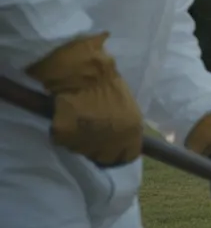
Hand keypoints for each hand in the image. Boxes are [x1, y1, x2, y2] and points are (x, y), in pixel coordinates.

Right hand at [25, 33, 142, 165]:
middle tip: (88, 133)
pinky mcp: (66, 135)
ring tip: (76, 120)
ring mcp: (88, 141)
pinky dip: (60, 131)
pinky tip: (64, 116)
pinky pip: (62, 139)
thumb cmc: (107, 82)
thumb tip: (119, 138)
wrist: (82, 70)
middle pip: (103, 156)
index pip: (127, 156)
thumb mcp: (127, 107)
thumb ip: (124, 126)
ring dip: (77, 139)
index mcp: (132, 133)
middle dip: (95, 147)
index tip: (109, 148)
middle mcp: (113, 141)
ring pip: (80, 149)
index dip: (117, 153)